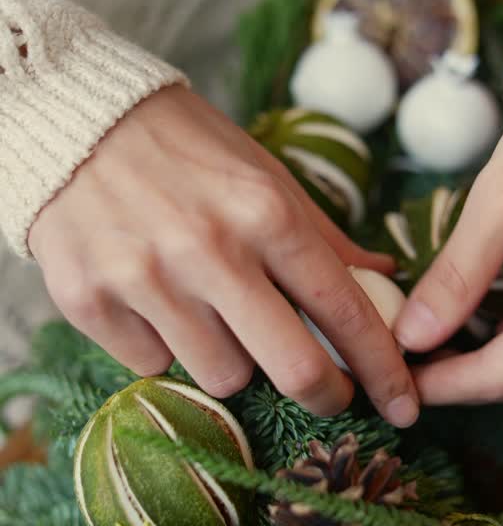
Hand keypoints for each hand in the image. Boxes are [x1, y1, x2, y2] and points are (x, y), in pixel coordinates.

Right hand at [28, 85, 417, 425]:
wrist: (75, 121)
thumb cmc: (184, 146)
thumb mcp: (264, 174)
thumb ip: (324, 235)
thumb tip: (385, 278)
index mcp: (266, 212)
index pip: (345, 310)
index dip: (383, 368)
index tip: (405, 404)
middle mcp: (209, 251)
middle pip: (293, 369)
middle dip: (326, 394)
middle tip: (330, 393)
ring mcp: (146, 281)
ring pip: (222, 377)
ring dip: (232, 358)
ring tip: (212, 310)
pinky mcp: (90, 303)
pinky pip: (153, 366)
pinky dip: (165, 347)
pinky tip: (154, 302)